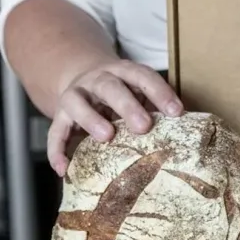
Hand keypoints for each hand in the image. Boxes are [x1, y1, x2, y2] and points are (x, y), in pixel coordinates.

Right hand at [48, 60, 183, 175]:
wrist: (84, 77)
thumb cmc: (123, 91)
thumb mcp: (138, 90)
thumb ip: (154, 106)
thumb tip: (183, 129)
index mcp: (123, 71)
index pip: (143, 76)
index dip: (160, 92)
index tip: (177, 112)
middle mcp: (97, 79)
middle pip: (110, 87)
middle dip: (127, 106)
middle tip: (144, 126)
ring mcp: (76, 95)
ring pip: (77, 102)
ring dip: (91, 119)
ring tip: (107, 137)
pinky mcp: (59, 115)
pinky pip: (55, 132)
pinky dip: (56, 150)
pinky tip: (64, 169)